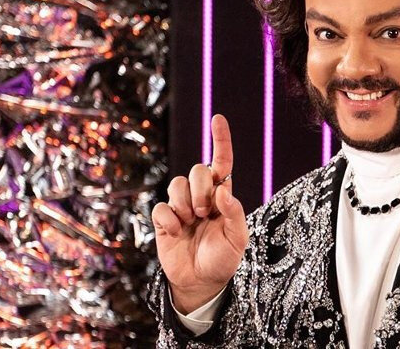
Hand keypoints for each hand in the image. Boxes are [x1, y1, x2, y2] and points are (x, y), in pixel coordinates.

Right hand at [152, 114, 248, 312]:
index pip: (222, 162)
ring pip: (177, 184)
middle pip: (196, 170)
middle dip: (201, 191)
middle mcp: (202, 195)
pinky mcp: (165, 218)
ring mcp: (182, 206)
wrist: (202, 280)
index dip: (220, 140)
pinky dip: (170, 220)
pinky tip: (177, 233)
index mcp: (223, 195)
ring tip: (192, 223)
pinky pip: (162, 207)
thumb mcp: (238, 238)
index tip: (217, 118)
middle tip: (205, 214)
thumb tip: (224, 189)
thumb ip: (234, 213)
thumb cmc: (223, 257)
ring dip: (186, 205)